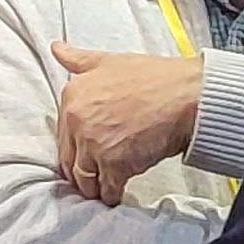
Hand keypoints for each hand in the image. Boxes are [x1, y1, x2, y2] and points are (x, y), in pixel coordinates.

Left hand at [50, 45, 204, 201]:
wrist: (188, 95)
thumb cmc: (155, 77)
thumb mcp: (109, 61)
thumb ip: (79, 60)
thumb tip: (56, 48)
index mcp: (72, 96)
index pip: (62, 134)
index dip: (75, 147)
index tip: (84, 153)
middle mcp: (78, 121)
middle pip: (69, 160)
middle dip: (81, 171)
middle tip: (94, 176)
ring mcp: (94, 144)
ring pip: (84, 179)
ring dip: (93, 188)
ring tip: (104, 189)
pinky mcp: (115, 165)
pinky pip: (107, 190)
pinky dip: (112, 196)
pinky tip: (118, 194)